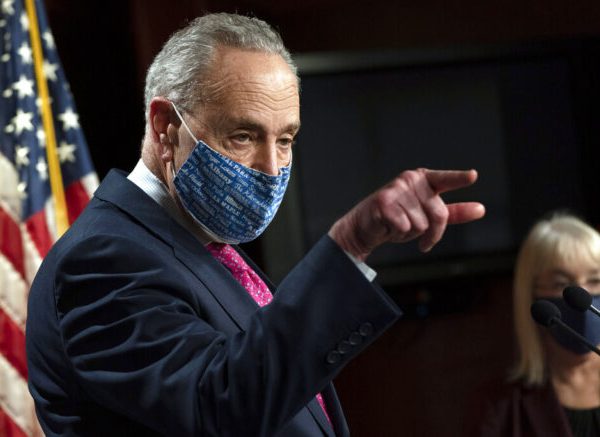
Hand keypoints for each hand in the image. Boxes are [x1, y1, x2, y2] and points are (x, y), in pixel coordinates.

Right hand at [328, 168, 484, 260]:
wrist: (365, 228)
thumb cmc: (398, 219)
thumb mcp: (428, 215)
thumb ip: (454, 212)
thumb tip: (481, 209)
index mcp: (424, 179)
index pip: (445, 179)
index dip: (458, 178)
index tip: (473, 176)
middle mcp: (411, 179)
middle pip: (439, 214)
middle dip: (433, 233)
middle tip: (421, 238)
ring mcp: (396, 189)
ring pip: (421, 223)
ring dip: (411, 233)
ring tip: (398, 226)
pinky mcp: (384, 202)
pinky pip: (405, 227)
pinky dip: (398, 233)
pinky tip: (388, 227)